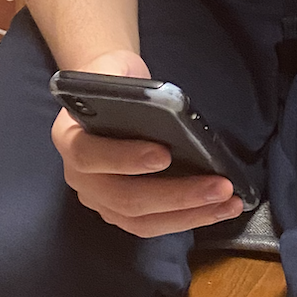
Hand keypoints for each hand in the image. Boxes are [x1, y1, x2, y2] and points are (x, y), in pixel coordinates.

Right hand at [50, 49, 240, 238]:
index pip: (89, 156)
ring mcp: (99, 200)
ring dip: (190, 214)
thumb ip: (127, 87)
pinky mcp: (121, 213)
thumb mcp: (115, 71)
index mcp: (68, 139)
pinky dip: (189, 218)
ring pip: (142, 221)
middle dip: (177, 195)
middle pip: (125, 198)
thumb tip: (160, 104)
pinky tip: (219, 208)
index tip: (164, 154)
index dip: (125, 158)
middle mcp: (79, 177)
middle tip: (219, 185)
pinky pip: (154, 225)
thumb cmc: (113, 81)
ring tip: (228, 201)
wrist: (108, 95)